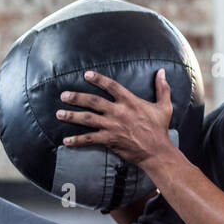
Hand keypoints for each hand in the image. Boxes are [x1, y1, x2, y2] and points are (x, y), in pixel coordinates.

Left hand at [57, 69, 174, 167]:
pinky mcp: (109, 140)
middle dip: (77, 97)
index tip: (86, 74)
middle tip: (64, 95)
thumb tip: (163, 72)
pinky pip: (89, 139)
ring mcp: (112, 126)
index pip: (112, 86)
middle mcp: (119, 112)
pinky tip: (66, 140)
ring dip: (72, 116)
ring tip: (59, 113)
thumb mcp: (165, 106)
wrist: (157, 152)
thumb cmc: (160, 129)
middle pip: (93, 102)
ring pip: (87, 119)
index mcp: (130, 102)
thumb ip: (163, 88)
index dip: (99, 79)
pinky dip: (77, 140)